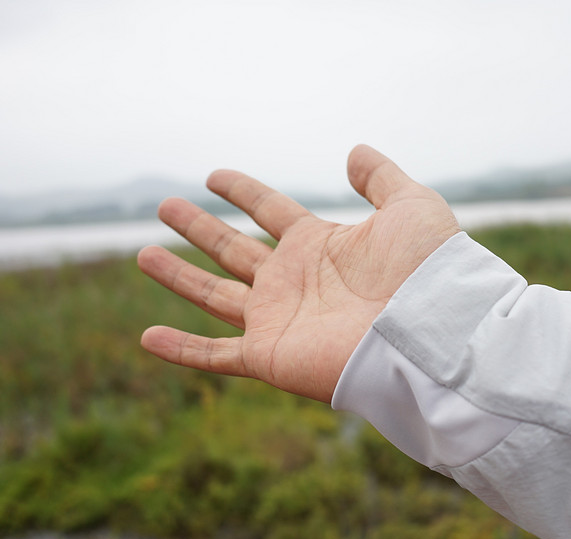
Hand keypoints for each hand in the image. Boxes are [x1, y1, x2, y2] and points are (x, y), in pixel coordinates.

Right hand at [138, 145, 460, 402]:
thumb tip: (353, 152)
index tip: (214, 175)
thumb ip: (381, 178)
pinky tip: (147, 337)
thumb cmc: (425, 269)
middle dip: (200, 229)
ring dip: (179, 276)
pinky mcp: (269, 354)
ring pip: (215, 295)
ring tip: (142, 253)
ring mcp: (278, 318)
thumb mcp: (409, 206)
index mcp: (320, 245)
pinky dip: (180, 350)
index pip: (270, 211)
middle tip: (165, 205)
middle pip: (234, 250)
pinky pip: (214, 355)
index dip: (243, 192)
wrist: (428, 328)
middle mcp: (293, 281)